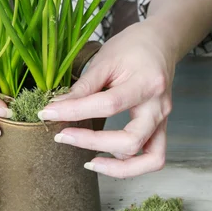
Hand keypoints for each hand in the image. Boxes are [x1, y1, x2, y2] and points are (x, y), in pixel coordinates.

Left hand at [38, 20, 174, 177]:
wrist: (160, 42)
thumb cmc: (132, 47)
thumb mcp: (105, 60)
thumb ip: (84, 86)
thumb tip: (57, 106)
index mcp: (146, 83)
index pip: (108, 105)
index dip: (75, 112)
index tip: (48, 113)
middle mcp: (159, 106)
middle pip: (130, 140)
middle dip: (93, 143)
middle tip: (63, 135)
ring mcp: (164, 120)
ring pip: (150, 159)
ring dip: (118, 167)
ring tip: (89, 162)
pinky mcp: (161, 128)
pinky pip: (152, 157)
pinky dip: (130, 166)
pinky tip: (105, 158)